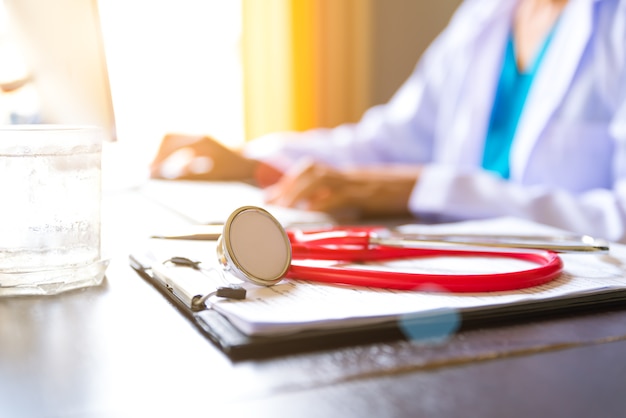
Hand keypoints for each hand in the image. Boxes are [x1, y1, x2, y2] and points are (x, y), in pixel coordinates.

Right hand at [150, 133, 256, 180]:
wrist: (251, 164)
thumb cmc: (233, 171)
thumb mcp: (212, 176)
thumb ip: (189, 175)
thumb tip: (167, 175)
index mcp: (201, 142)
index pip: (171, 147)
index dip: (158, 160)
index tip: (150, 172)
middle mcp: (199, 136)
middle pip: (169, 139)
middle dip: (157, 155)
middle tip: (149, 171)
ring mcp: (200, 137)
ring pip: (173, 139)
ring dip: (162, 152)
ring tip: (155, 169)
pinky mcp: (201, 142)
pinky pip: (179, 142)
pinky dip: (170, 152)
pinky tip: (168, 165)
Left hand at [264, 159, 419, 218]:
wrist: (417, 186)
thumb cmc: (388, 193)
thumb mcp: (358, 195)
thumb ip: (336, 199)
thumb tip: (313, 210)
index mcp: (343, 174)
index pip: (309, 171)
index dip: (288, 182)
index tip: (271, 196)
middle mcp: (346, 174)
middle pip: (310, 170)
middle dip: (288, 184)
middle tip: (273, 202)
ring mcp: (356, 181)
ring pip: (320, 177)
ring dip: (299, 190)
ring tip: (286, 204)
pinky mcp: (366, 192)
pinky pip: (341, 194)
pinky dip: (324, 201)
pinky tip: (313, 210)